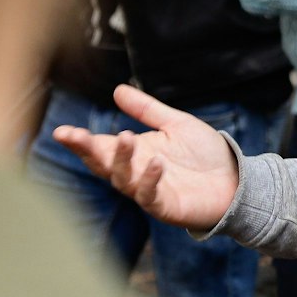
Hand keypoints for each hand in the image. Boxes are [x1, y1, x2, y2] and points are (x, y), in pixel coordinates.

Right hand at [53, 84, 240, 229]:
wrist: (235, 179)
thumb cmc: (205, 154)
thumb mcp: (175, 124)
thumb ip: (146, 110)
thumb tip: (117, 90)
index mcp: (134, 153)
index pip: (100, 147)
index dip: (80, 141)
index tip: (61, 131)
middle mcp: (135, 173)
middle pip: (103, 165)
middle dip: (86, 151)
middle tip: (73, 135)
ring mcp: (148, 192)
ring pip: (123, 180)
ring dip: (122, 160)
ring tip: (127, 136)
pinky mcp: (166, 206)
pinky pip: (151, 196)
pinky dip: (151, 180)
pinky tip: (157, 161)